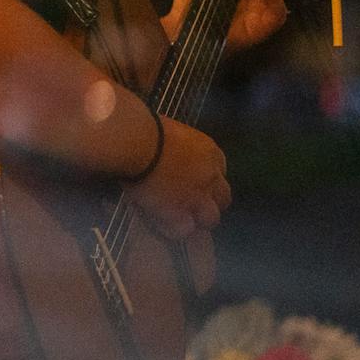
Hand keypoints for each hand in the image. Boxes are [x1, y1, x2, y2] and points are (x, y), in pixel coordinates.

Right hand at [130, 118, 229, 237]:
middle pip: (223, 198)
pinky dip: (174, 230)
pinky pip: (184, 231)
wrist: (136, 143)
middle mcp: (211, 177)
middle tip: (190, 205)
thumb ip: (178, 147)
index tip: (193, 182)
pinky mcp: (180, 213)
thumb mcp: (171, 132)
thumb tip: (165, 150)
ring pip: (211, 219)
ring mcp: (198, 198)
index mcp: (210, 153)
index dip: (207, 180)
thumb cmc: (147, 129)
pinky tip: (162, 225)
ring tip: (179, 220)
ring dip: (197, 220)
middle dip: (210, 203)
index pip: (220, 173)